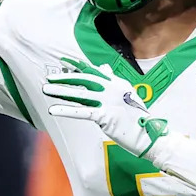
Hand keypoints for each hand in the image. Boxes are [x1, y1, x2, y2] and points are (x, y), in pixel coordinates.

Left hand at [42, 57, 167, 157]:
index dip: (77, 66)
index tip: (63, 62)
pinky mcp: (105, 115)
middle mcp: (112, 88)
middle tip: (49, 77)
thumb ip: (113, 80)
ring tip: (46, 89)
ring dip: (61, 91)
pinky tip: (53, 109)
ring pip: (80, 93)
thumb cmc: (137, 116)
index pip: (93, 71)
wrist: (149, 134)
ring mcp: (108, 101)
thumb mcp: (127, 93)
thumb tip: (102, 67)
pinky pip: (82, 112)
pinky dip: (66, 110)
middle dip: (65, 77)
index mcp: (117, 82)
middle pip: (84, 79)